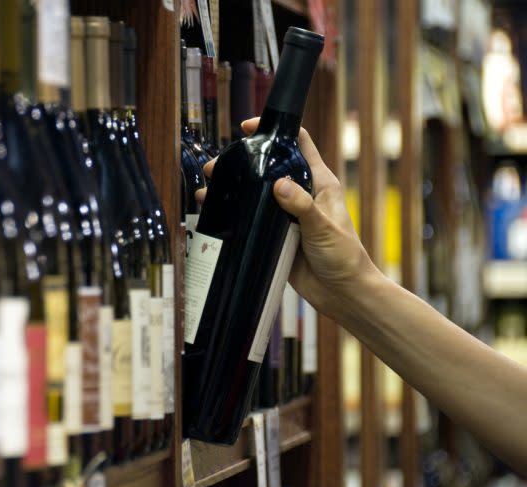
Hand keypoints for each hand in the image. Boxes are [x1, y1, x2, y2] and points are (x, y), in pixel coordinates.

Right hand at [196, 118, 379, 315]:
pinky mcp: (275, 235)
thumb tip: (279, 184)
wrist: (341, 294)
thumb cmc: (344, 258)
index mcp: (319, 184)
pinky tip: (215, 212)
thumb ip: (302, 206)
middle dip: (242, 162)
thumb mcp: (323, 228)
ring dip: (233, 187)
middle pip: (269, 167)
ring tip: (208, 187)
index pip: (298, 144)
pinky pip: (252, 218)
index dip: (276, 130)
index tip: (249, 127)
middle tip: (217, 165)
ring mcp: (286, 215)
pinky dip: (234, 213)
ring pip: (256, 193)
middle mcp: (301, 195)